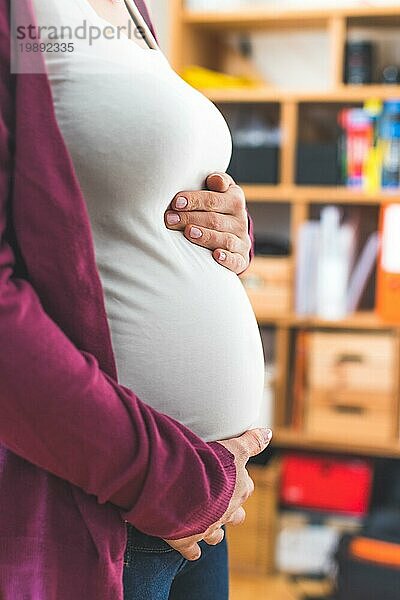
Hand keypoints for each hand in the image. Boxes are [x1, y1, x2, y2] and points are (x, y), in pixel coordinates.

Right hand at [163, 427, 271, 560]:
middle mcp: (227, 511)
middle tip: (220, 503)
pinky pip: (192, 550)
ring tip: (206, 525)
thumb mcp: (233, 447)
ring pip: (216, 535)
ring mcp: (207, 527)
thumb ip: (251, 442)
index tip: (232, 480)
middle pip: (236, 515)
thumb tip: (269, 433)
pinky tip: (190, 547)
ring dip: (213, 530)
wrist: (181, 486)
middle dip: (230, 511)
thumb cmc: (207, 463)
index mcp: (238, 489)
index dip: (240, 484)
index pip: (246, 487)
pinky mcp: (187, 538)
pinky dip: (192, 549)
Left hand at [164, 172, 250, 274]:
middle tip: (170, 219)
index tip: (176, 202)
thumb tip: (214, 180)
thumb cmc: (216, 207)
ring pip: (225, 239)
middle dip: (190, 219)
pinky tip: (216, 255)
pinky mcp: (241, 259)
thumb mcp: (218, 190)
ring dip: (205, 236)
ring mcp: (241, 241)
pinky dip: (227, 258)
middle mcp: (240, 221)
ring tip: (187, 232)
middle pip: (215, 220)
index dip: (195, 200)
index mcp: (235, 199)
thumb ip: (216, 182)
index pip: (214, 199)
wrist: (233, 232)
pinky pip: (236, 260)